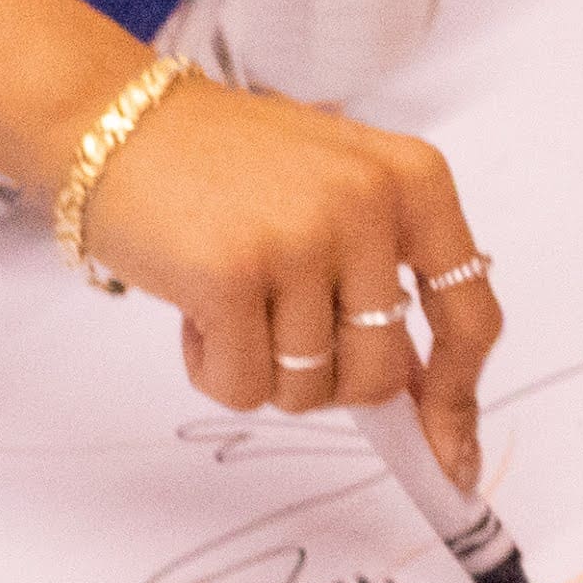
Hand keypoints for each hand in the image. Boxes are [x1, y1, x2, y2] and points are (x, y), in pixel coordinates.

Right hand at [0, 0, 504, 480]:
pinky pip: (242, 386)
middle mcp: (369, 205)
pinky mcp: (233, 277)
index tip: (451, 459)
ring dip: (257, 370)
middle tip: (274, 336)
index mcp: (413, 180)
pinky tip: (193, 311)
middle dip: (324, 382)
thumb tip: (417, 395)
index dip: (459, 400)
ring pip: (307, 389)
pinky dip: (211, 368)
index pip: (469, 313)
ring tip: (223, 304)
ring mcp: (302, 239)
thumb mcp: (330, 194)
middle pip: (380, 375)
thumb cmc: (217, 164)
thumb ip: (381, 277)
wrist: (112, 122)